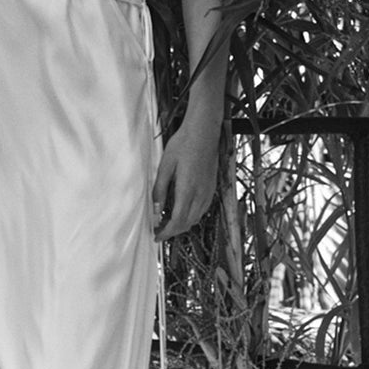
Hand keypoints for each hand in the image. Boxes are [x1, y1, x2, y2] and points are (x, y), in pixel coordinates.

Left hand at [151, 120, 219, 240]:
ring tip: (167, 221)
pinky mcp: (212, 187)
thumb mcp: (165, 166)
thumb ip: (160, 189)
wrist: (204, 132)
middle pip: (188, 223)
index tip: (156, 236)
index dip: (166, 232)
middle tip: (159, 230)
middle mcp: (201, 194)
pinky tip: (182, 210)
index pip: (178, 221)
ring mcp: (208, 191)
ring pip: (196, 218)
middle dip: (173, 231)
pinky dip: (191, 216)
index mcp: (187, 190)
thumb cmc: (183, 144)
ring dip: (182, 224)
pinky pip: (202, 209)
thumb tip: (156, 209)